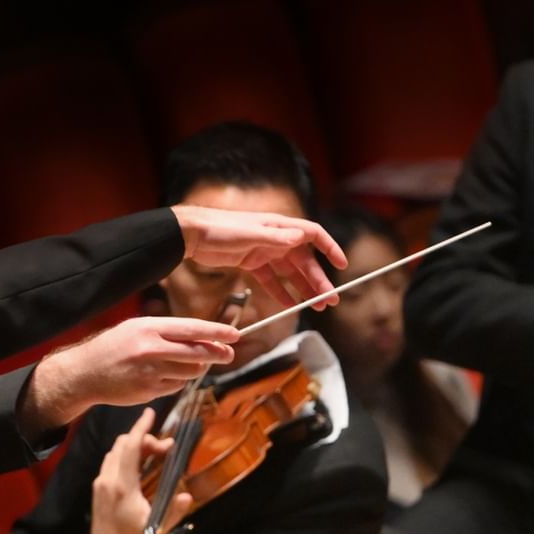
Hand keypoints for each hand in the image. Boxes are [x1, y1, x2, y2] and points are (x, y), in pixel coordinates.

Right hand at [21, 316, 238, 433]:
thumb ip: (168, 332)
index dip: (217, 332)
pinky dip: (177, 381)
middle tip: (228, 355)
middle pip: (198, 353)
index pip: (192, 329)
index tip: (235, 335)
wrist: (85, 373)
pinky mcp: (150, 391)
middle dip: (218, 354)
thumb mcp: (137, 328)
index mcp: (150, 328)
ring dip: (194, 369)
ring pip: (190, 372)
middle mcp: (152, 349)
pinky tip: (162, 375)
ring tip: (182, 363)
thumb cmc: (114, 346)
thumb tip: (203, 338)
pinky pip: (176, 386)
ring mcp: (151, 372)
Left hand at [89, 408, 181, 533]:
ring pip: (115, 453)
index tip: (151, 414)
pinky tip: (140, 466)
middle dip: (144, 439)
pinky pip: (111, 464)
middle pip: (123, 445)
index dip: (141, 427)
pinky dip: (125, 457)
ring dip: (135, 448)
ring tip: (157, 455)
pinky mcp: (98, 492)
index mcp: (122, 486)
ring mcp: (100, 486)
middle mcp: (107, 481)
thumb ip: (172, 511)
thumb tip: (186, 495)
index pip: (130, 446)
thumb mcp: (157, 530)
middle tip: (167, 448)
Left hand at [170, 206, 344, 313]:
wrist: (191, 233)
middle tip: (330, 301)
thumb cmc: (220, 227)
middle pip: (304, 261)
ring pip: (290, 273)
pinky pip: (271, 280)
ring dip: (304, 289)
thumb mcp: (250, 233)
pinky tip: (289, 305)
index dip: (329, 249)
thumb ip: (275, 237)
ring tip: (316, 307)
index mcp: (279, 226)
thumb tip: (300, 238)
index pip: (313, 235)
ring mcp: (264, 251)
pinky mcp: (251, 262)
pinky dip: (281, 292)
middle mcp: (276, 238)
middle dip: (319, 281)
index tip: (342, 265)